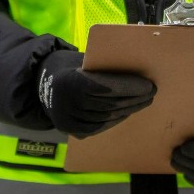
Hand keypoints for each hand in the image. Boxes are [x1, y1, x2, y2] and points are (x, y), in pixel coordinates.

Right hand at [36, 50, 155, 137]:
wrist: (42, 86)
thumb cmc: (68, 67)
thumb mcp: (81, 61)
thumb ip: (102, 68)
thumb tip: (133, 71)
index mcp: (70, 81)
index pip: (105, 87)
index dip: (128, 87)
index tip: (147, 85)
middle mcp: (70, 104)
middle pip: (110, 104)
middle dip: (134, 98)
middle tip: (151, 92)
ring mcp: (71, 121)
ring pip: (108, 117)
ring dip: (129, 109)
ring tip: (143, 101)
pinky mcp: (74, 131)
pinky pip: (101, 127)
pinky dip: (117, 119)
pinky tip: (127, 111)